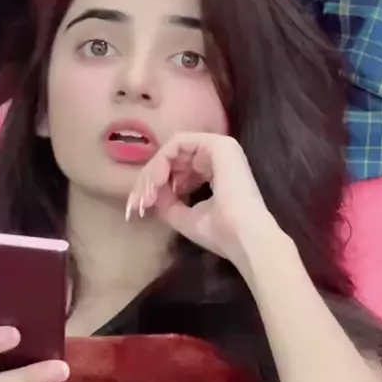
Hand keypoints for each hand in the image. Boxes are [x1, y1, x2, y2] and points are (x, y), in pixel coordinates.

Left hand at [127, 132, 280, 278]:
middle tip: (137, 202)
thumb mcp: (184, 216)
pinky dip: (162, 161)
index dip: (154, 185)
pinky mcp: (218, 144)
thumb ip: (166, 201)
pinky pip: (178, 143)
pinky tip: (157, 182)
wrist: (243, 238)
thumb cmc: (220, 233)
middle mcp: (217, 156)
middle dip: (149, 179)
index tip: (140, 207)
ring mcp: (219, 147)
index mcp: (215, 171)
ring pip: (172, 150)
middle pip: (172, 158)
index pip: (178, 169)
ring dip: (153, 172)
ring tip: (146, 195)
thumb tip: (150, 191)